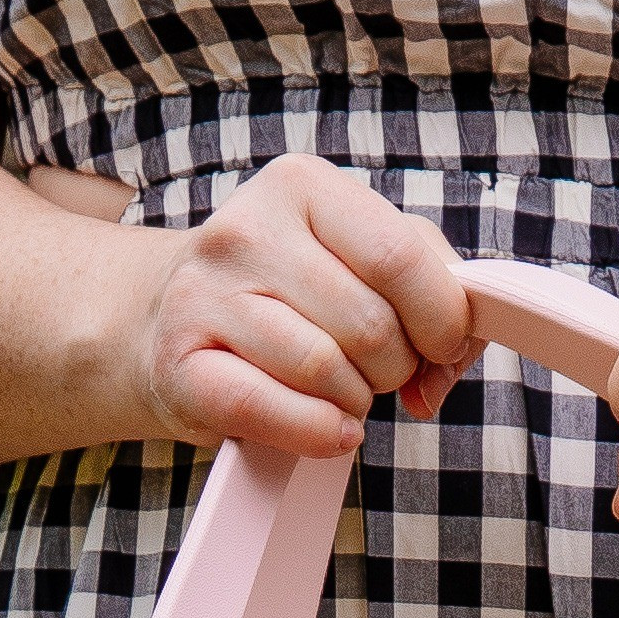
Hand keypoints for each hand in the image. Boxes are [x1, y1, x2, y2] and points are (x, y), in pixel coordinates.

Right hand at [132, 153, 474, 467]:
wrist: (165, 320)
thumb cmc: (285, 293)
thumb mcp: (356, 259)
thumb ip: (428, 285)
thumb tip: (453, 357)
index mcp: (302, 185)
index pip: (400, 258)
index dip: (440, 319)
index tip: (438, 346)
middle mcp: (246, 229)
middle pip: (369, 323)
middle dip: (394, 367)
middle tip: (375, 371)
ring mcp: (206, 295)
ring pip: (326, 370)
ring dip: (354, 401)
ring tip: (341, 393)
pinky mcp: (181, 365)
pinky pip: (274, 411)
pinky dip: (319, 432)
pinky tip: (329, 427)